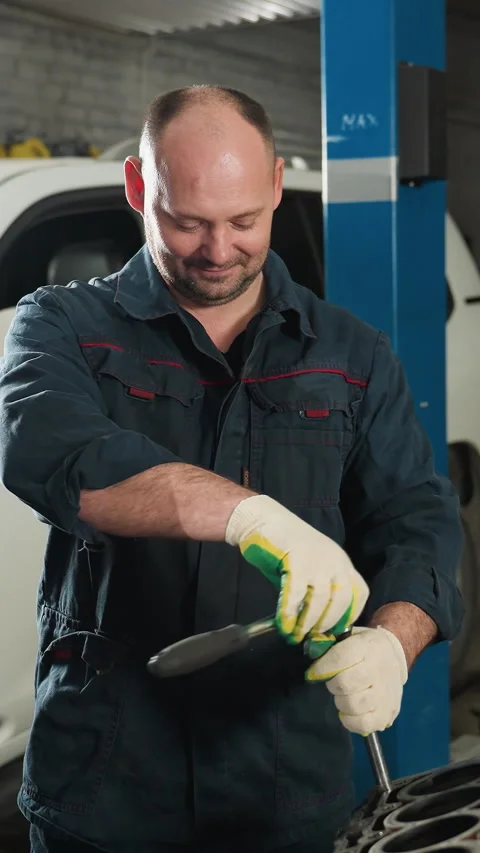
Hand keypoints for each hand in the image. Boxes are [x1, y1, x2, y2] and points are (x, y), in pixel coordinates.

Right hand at [225, 494, 368, 642]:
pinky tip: (283, 625)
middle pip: (341, 600)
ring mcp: (317, 560)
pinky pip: (295, 595)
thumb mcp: (308, 570)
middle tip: (312, 638)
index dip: (351, 615)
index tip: (336, 632)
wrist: (262, 521)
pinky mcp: (297, 560)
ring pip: (319, 600)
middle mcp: (335, 560)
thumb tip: (314, 626)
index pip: (359, 592)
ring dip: (307, 623)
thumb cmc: (284, 548)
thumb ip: (314, 592)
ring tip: (295, 636)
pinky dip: (289, 614)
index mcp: (341, 562)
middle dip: (327, 624)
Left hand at [305, 626, 407, 734]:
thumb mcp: (349, 635)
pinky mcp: (388, 713)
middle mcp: (380, 669)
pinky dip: (350, 721)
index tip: (313, 672)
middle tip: (333, 683)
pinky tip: (348, 712)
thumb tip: (311, 650)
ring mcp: (386, 694)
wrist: (394, 657)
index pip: (340, 658)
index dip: (321, 668)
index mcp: (368, 646)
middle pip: (345, 684)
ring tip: (343, 696)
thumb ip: (329, 642)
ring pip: (353, 705)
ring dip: (341, 702)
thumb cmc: (364, 647)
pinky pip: (364, 725)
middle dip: (332, 685)